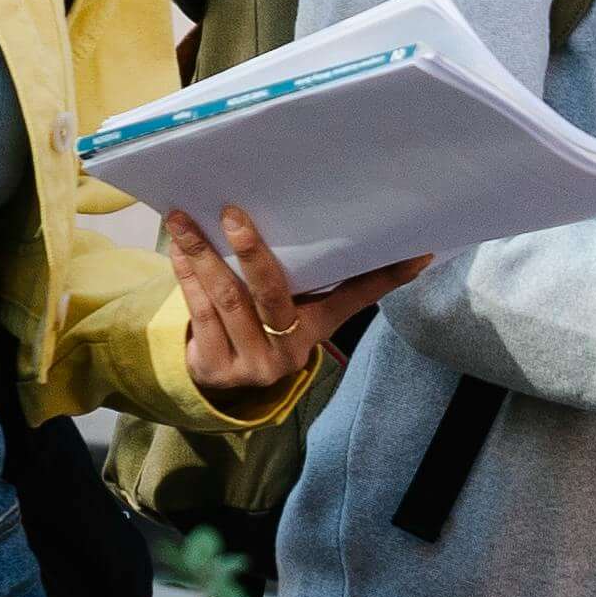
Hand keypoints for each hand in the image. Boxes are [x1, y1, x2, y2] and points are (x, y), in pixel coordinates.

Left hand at [165, 206, 422, 409]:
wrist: (228, 382)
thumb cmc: (272, 328)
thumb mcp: (308, 312)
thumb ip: (339, 283)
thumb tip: (402, 249)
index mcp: (316, 330)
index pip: (354, 298)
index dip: (385, 277)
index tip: (417, 252)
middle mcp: (286, 351)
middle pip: (270, 295)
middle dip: (252, 252)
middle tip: (233, 213)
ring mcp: (249, 362)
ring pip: (224, 299)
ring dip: (202, 255)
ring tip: (183, 219)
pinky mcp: (213, 367)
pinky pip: (198, 312)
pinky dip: (186, 275)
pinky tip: (178, 246)